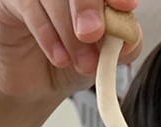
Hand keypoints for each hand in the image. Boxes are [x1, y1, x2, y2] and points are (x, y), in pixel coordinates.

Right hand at [0, 0, 140, 97]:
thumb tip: (131, 35)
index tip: (126, 5)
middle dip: (89, 6)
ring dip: (69, 32)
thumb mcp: (105, 56)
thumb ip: (123, 43)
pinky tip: (60, 57)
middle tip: (93, 34)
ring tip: (82, 62)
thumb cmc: (70, 61)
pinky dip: (48, 35)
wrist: (35, 85)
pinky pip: (30, 8)